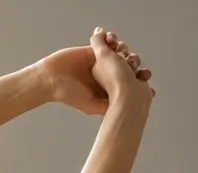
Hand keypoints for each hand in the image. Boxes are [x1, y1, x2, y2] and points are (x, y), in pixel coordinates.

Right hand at [37, 30, 151, 114]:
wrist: (51, 80)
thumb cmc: (70, 95)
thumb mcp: (92, 106)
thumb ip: (108, 106)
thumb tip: (130, 110)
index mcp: (110, 88)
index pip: (130, 81)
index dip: (139, 77)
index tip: (145, 75)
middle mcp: (108, 75)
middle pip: (127, 65)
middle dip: (132, 60)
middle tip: (132, 60)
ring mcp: (100, 62)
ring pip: (117, 52)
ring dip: (121, 48)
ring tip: (121, 48)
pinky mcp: (91, 50)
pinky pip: (103, 41)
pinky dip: (108, 37)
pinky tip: (110, 38)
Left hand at [90, 28, 153, 104]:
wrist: (131, 98)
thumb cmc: (116, 80)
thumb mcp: (102, 54)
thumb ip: (98, 40)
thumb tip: (98, 32)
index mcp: (100, 68)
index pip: (107, 50)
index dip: (113, 44)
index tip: (115, 43)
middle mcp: (111, 76)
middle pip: (122, 56)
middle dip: (127, 54)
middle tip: (125, 58)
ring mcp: (123, 82)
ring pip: (133, 65)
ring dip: (136, 64)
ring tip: (133, 69)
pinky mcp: (134, 89)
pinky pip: (141, 76)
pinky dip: (143, 76)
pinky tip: (141, 77)